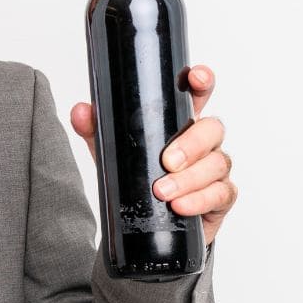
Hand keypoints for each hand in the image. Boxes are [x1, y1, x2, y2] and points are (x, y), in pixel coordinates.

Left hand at [69, 65, 236, 245]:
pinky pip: (221, 193)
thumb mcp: (114, 153)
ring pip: (217, 163)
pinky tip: (180, 206)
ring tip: (164, 192)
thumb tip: (81, 111)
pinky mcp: (222, 195)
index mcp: (181, 123)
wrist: (147, 224)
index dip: (202, 81)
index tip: (196, 77)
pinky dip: (200, 200)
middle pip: (213, 128)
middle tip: (167, 161)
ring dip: (190, 178)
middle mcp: (204, 142)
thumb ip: (97, 131)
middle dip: (192, 144)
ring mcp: (215, 168)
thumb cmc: (138, 179)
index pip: (198, 95)